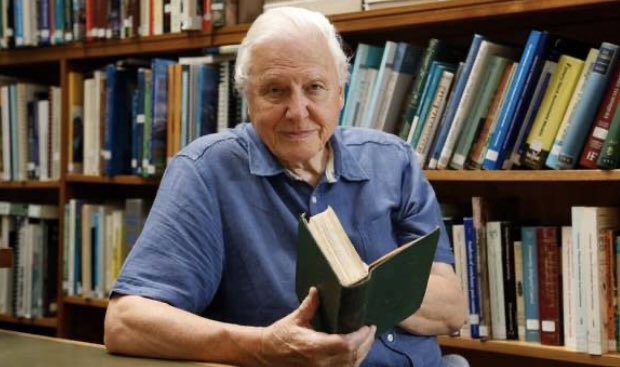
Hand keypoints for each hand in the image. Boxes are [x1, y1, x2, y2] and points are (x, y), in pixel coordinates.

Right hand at [257, 287, 375, 366]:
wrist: (265, 354)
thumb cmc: (279, 335)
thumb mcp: (295, 319)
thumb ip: (310, 305)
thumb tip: (317, 289)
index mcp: (314, 346)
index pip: (346, 344)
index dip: (360, 337)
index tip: (367, 326)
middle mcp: (320, 362)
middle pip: (352, 356)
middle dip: (366, 343)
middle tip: (371, 330)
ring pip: (350, 366)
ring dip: (362, 353)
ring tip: (366, 339)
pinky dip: (352, 362)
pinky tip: (355, 352)